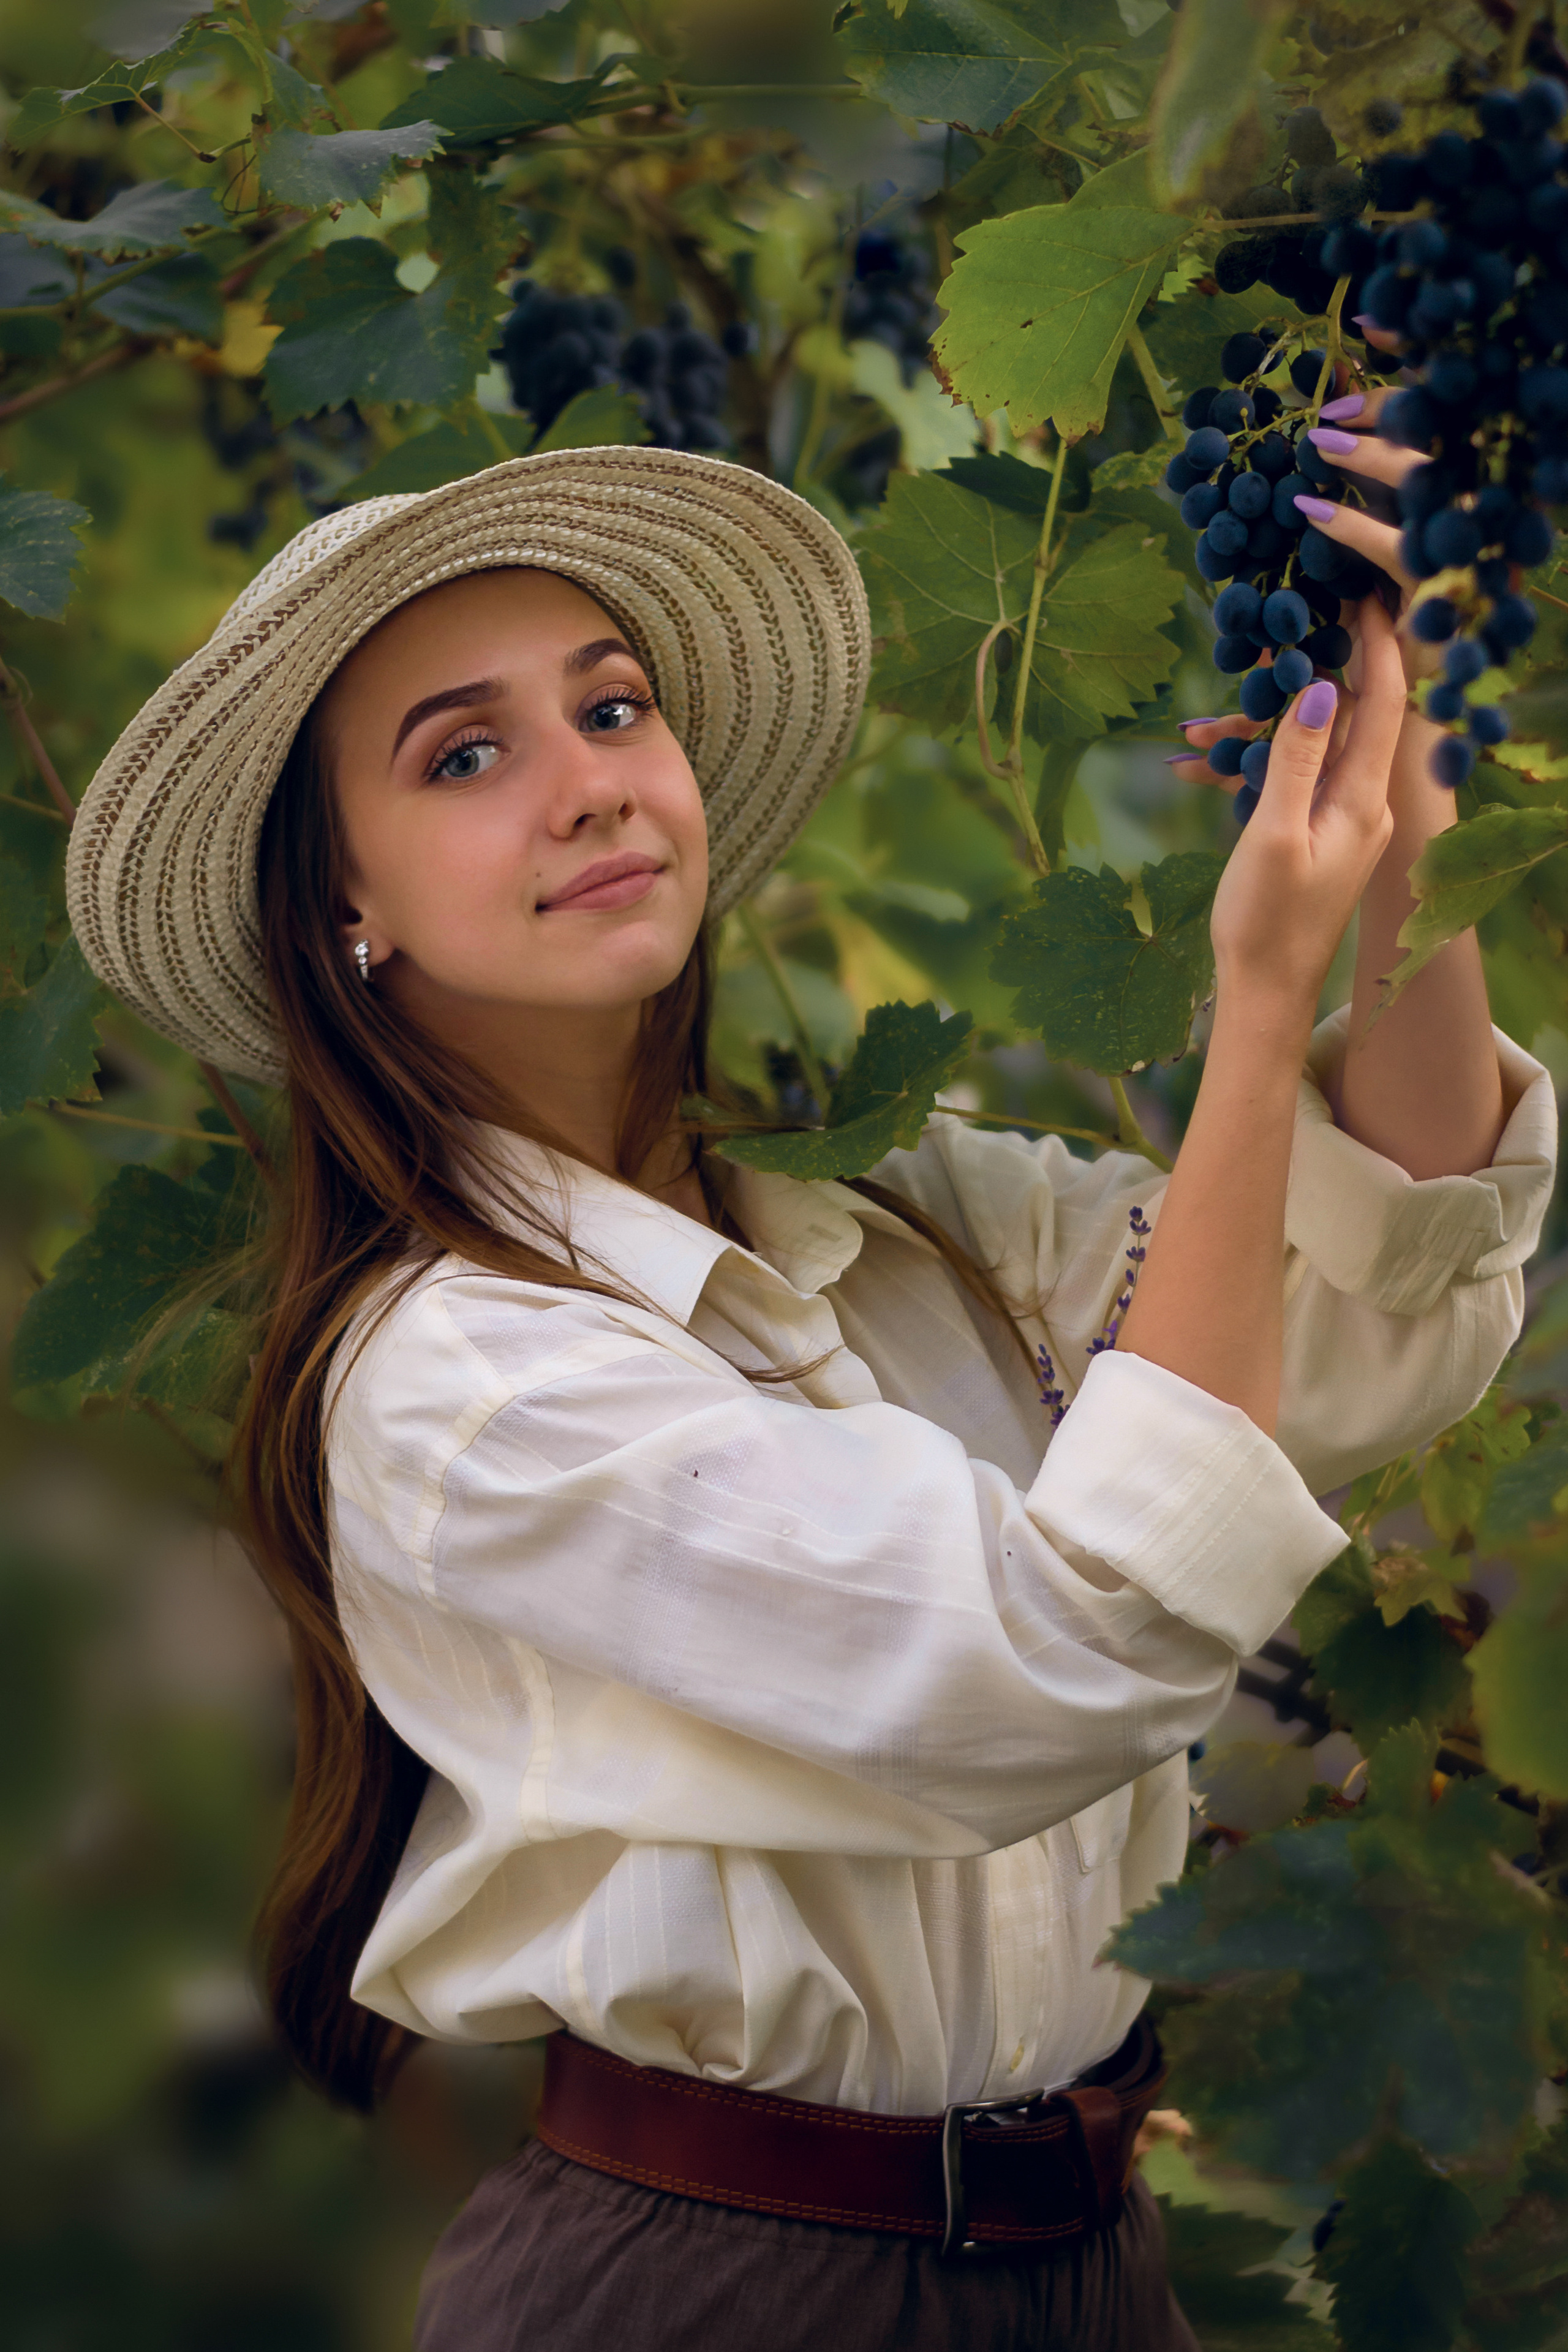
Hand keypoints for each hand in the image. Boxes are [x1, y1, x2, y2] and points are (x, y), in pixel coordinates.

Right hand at [1202, 599, 1405, 1009]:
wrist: (1264, 993)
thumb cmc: (1267, 923)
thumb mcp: (1275, 835)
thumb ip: (1297, 760)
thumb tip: (1319, 688)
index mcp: (1363, 799)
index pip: (1384, 702)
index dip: (1375, 644)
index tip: (1360, 593)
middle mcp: (1362, 802)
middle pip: (1344, 716)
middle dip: (1298, 677)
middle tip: (1276, 629)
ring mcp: (1339, 818)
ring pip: (1305, 748)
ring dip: (1252, 732)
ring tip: (1192, 735)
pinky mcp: (1313, 833)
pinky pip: (1287, 781)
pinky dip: (1246, 768)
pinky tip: (1193, 769)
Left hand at [1280, 379, 1440, 690]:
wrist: (1405, 720)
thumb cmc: (1377, 643)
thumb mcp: (1360, 572)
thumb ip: (1351, 521)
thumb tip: (1309, 459)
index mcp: (1461, 509)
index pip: (1442, 431)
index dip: (1400, 400)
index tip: (1346, 385)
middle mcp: (1473, 526)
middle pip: (1445, 440)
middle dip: (1390, 412)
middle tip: (1330, 412)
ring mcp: (1463, 559)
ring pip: (1429, 482)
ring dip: (1370, 455)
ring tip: (1319, 445)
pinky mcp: (1441, 599)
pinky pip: (1397, 549)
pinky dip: (1351, 526)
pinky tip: (1311, 513)